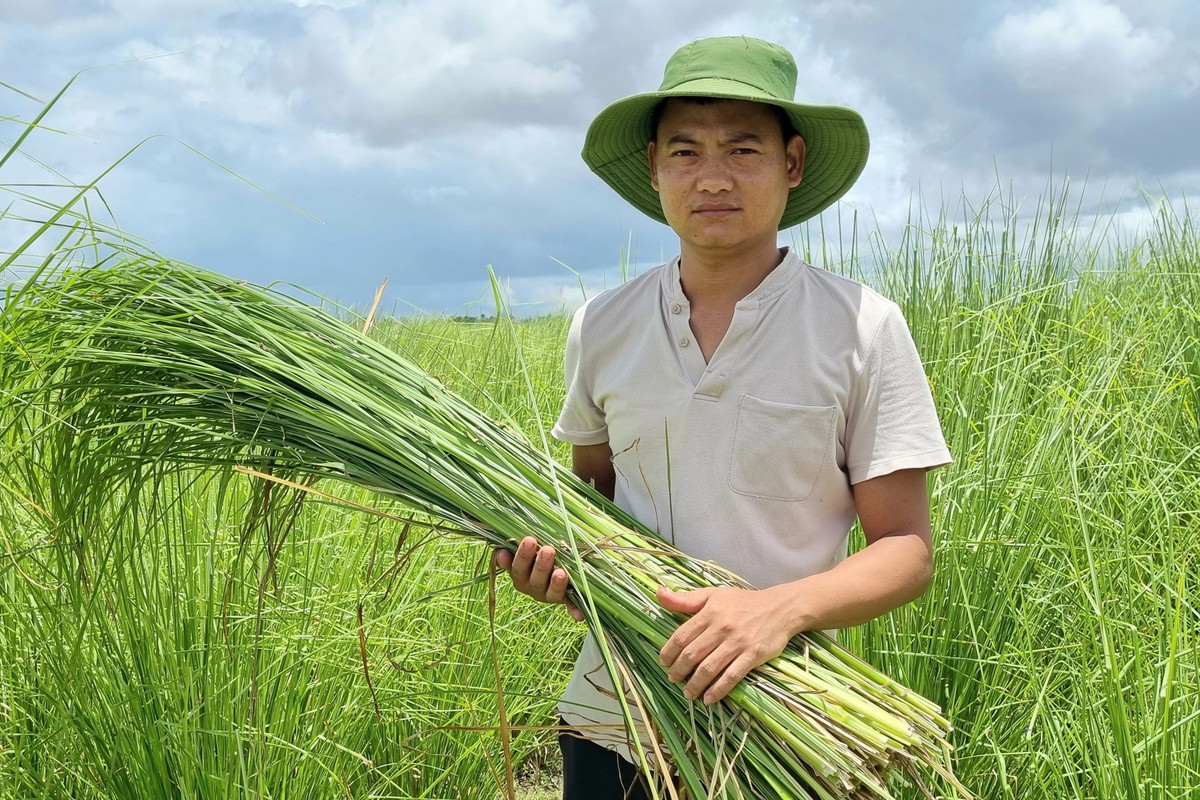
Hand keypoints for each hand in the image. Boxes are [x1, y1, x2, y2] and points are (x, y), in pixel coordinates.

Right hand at [493, 536, 583, 621]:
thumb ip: (512, 548)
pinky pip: (570, 606)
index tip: (529, 540)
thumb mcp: (527, 549)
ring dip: (556, 584)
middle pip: (535, 580)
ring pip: (551, 593)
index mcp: (520, 575)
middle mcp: (533, 588)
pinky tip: (579, 615)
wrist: (557, 564)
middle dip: (541, 565)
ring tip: (561, 573)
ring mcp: (549, 595)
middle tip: (548, 550)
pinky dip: (574, 610)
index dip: (522, 556)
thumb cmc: (538, 552)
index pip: (517, 568)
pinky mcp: (566, 600)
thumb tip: (501, 553)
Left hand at [656, 585, 795, 703]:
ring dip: (695, 685)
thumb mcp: (713, 594)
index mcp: (709, 612)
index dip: (669, 652)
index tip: (663, 662)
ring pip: (709, 668)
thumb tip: (658, 593)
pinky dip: (718, 690)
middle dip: (679, 671)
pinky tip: (709, 698)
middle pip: (692, 654)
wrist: (780, 608)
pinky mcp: (753, 655)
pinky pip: (732, 676)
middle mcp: (721, 627)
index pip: (682, 636)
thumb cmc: (743, 602)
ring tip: (688, 693)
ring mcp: (737, 642)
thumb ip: (685, 599)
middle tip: (672, 679)